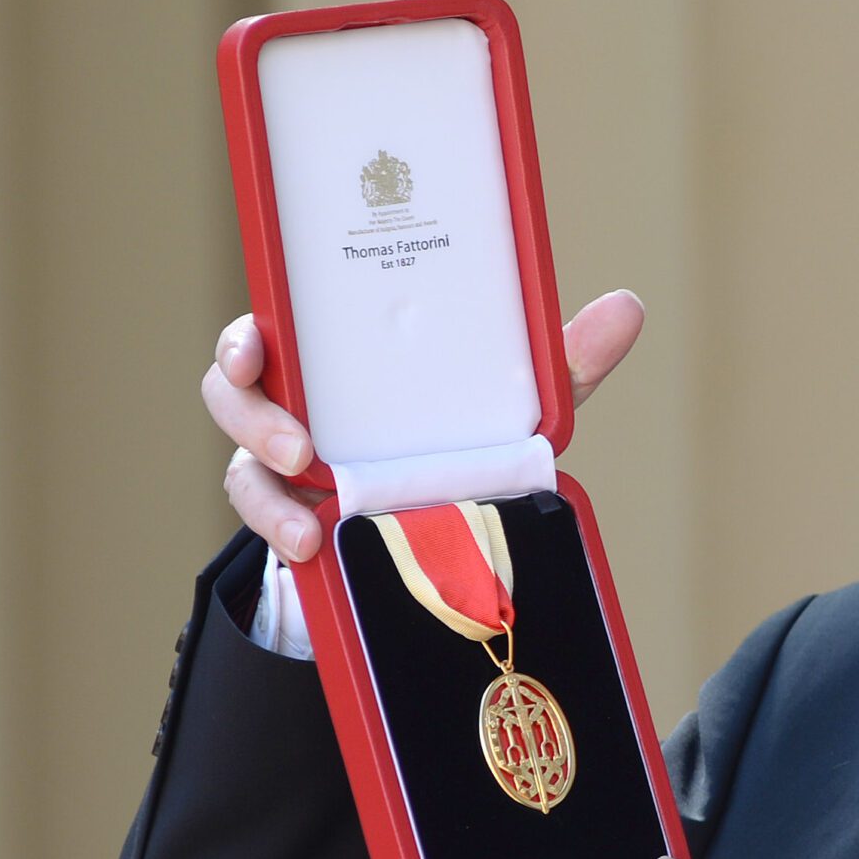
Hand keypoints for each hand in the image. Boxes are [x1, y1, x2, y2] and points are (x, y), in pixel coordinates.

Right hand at [202, 289, 647, 560]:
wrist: (444, 541)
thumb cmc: (463, 445)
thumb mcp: (510, 407)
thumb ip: (559, 365)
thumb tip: (627, 308)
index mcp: (335, 363)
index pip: (267, 332)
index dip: (245, 338)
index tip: (255, 347)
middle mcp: (296, 406)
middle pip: (231, 391)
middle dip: (248, 413)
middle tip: (297, 446)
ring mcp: (284, 469)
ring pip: (239, 466)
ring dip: (263, 491)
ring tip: (305, 524)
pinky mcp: (291, 522)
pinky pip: (266, 525)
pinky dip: (285, 536)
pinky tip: (313, 550)